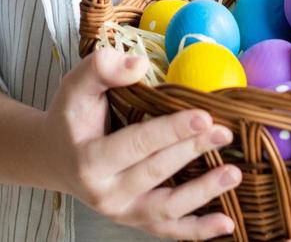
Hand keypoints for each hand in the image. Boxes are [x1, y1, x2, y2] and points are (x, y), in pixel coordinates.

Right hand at [38, 47, 242, 239]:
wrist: (55, 158)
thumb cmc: (70, 118)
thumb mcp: (74, 88)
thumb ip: (100, 68)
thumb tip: (138, 64)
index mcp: (89, 160)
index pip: (136, 144)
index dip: (171, 131)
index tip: (204, 115)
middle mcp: (105, 193)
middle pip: (156, 172)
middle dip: (192, 150)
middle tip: (224, 132)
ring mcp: (122, 212)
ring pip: (168, 208)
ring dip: (204, 192)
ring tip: (234, 173)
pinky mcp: (136, 220)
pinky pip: (170, 230)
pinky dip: (199, 229)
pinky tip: (227, 222)